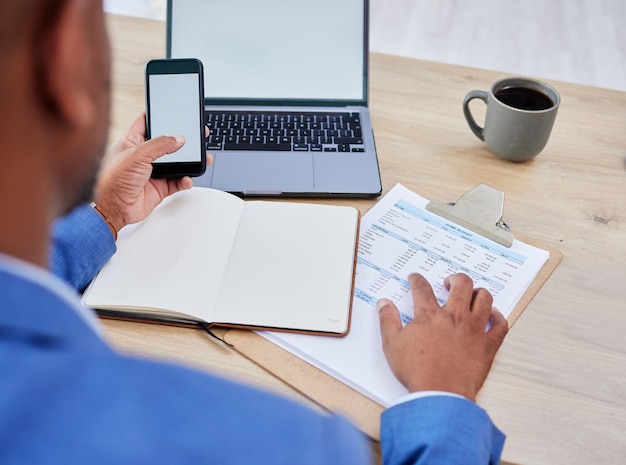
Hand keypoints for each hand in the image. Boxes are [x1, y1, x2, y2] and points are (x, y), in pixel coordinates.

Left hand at [93, 113, 210, 234]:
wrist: (113, 209)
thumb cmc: (112, 180)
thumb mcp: (136, 154)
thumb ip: (160, 144)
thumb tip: (179, 139)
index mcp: (133, 141)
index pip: (148, 122)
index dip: (160, 116)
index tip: (175, 112)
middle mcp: (143, 156)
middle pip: (168, 143)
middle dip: (183, 139)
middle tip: (197, 134)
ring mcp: (153, 172)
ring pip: (177, 163)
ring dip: (190, 161)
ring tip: (202, 157)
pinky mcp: (160, 187)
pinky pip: (178, 182)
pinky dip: (186, 180)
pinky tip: (187, 178)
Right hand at [377, 273, 507, 401]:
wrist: (440, 394)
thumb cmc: (417, 371)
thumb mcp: (392, 344)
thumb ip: (388, 320)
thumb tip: (384, 303)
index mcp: (430, 315)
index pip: (422, 288)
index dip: (417, 280)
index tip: (415, 277)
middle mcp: (454, 317)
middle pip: (461, 285)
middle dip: (455, 278)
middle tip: (449, 282)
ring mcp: (474, 330)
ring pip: (484, 299)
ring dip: (478, 292)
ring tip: (472, 294)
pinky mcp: (488, 345)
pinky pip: (500, 325)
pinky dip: (498, 317)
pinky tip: (493, 315)